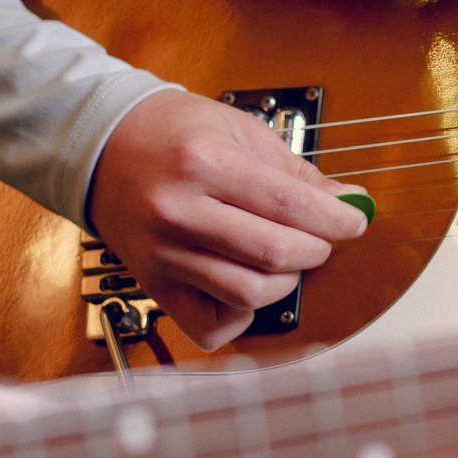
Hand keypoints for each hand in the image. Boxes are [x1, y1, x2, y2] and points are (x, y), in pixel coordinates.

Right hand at [85, 88, 368, 349]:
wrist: (103, 146)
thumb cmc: (173, 132)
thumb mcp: (239, 131)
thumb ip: (295, 171)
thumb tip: (347, 201)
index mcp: (205, 163)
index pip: (291, 206)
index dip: (336, 219)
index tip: (354, 221)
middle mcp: (179, 212)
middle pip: (274, 253)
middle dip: (317, 249)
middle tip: (323, 238)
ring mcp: (163, 254)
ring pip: (248, 292)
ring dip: (286, 282)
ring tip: (288, 259)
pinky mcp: (154, 285)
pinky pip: (210, 326)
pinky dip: (241, 314)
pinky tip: (247, 284)